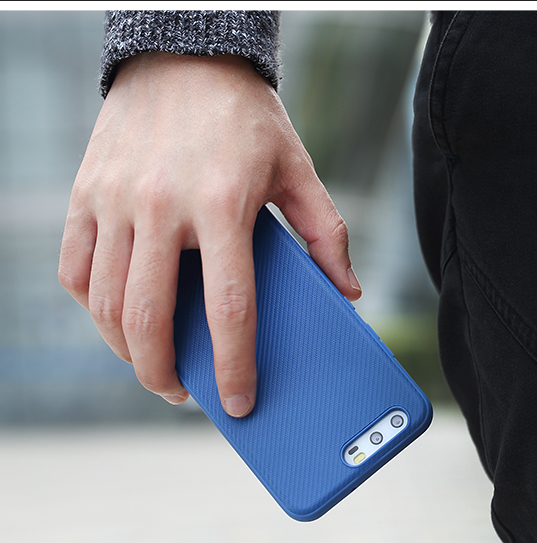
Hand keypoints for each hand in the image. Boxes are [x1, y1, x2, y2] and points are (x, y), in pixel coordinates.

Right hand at [59, 52, 360, 416]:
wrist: (185, 56)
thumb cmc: (247, 119)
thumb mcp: (298, 168)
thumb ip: (325, 232)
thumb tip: (347, 293)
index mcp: (223, 204)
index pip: (229, 307)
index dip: (233, 366)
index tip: (237, 403)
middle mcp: (161, 205)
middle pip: (150, 317)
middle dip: (162, 374)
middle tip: (182, 393)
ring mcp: (115, 199)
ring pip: (105, 302)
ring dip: (126, 349)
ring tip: (153, 364)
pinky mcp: (85, 192)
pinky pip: (75, 268)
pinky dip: (92, 307)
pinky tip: (117, 318)